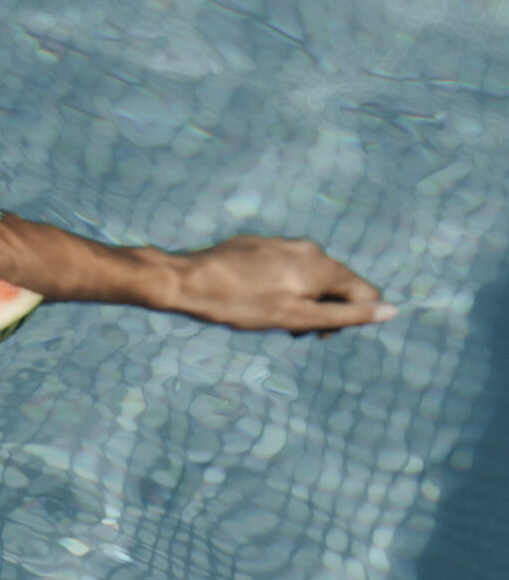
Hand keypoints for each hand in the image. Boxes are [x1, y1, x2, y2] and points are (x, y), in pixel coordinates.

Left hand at [165, 235, 394, 334]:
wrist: (188, 280)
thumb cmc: (242, 304)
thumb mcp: (297, 318)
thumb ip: (346, 316)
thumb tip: (391, 311)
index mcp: (322, 265)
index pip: (364, 293)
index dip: (351, 320)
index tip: (317, 335)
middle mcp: (308, 248)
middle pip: (336, 285)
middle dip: (323, 311)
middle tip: (291, 331)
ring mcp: (283, 244)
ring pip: (309, 278)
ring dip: (301, 302)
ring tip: (270, 317)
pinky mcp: (259, 245)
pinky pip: (285, 268)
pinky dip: (281, 288)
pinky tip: (253, 300)